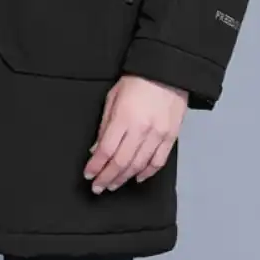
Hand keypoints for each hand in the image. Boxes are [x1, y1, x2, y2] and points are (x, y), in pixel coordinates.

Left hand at [83, 75, 187, 192]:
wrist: (167, 72)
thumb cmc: (136, 81)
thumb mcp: (113, 96)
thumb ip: (105, 124)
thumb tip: (96, 149)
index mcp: (124, 117)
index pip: (106, 150)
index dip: (96, 166)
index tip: (88, 175)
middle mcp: (141, 130)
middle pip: (121, 162)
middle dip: (107, 177)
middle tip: (98, 187)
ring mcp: (158, 135)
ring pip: (139, 166)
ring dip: (124, 178)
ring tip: (113, 185)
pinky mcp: (171, 137)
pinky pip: (158, 162)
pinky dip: (147, 173)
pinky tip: (137, 178)